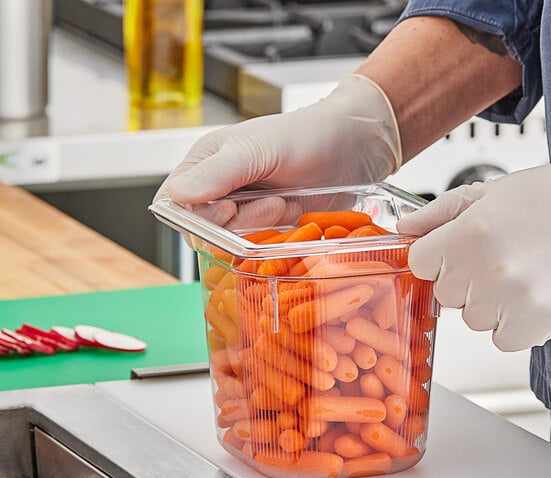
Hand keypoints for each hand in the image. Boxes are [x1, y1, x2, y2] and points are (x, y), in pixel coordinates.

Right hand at [153, 74, 400, 228]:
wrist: (354, 146)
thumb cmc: (306, 135)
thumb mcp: (259, 149)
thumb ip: (219, 172)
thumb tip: (177, 195)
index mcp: (204, 164)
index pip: (175, 204)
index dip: (195, 216)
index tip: (227, 210)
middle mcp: (218, 191)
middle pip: (203, 230)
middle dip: (238, 222)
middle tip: (272, 203)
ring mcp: (243, 212)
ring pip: (230, 242)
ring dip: (259, 228)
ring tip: (285, 205)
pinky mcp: (267, 229)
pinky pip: (256, 248)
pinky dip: (274, 237)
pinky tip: (292, 215)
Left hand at [395, 153, 550, 350]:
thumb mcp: (489, 192)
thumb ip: (438, 212)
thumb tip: (404, 229)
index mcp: (469, 232)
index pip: (418, 263)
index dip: (434, 257)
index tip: (452, 251)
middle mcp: (487, 268)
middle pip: (444, 294)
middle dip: (462, 279)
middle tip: (496, 258)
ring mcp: (513, 300)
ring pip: (471, 319)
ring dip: (487, 303)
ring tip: (520, 274)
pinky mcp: (540, 323)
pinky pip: (501, 339)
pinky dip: (512, 324)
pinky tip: (530, 296)